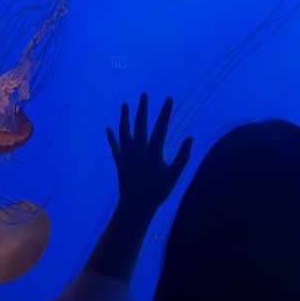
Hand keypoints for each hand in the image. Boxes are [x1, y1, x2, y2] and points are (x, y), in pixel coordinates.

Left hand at [106, 94, 192, 219]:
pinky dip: (111, 137)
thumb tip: (191, 138)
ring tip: (124, 105)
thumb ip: (183, 156)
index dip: (165, 112)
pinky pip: (114, 146)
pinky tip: (108, 128)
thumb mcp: (174, 175)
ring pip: (124, 132)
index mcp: (153, 153)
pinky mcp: (119, 162)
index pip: (160, 127)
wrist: (136, 206)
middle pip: (140, 124)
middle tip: (144, 94)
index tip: (168, 98)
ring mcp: (126, 155)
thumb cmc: (158, 192)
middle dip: (142, 108)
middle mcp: (138, 151)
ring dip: (124, 117)